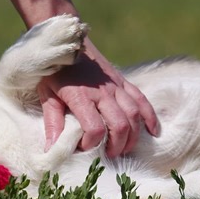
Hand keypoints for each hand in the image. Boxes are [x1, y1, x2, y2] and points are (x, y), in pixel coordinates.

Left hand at [38, 38, 158, 156]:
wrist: (67, 43)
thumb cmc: (54, 71)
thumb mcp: (46, 95)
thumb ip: (52, 122)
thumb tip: (50, 149)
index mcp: (81, 97)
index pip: (95, 128)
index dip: (91, 144)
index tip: (82, 148)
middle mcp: (102, 92)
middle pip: (121, 125)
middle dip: (117, 146)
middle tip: (108, 155)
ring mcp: (116, 86)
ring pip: (135, 115)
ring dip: (133, 136)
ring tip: (124, 149)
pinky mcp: (123, 81)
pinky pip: (142, 100)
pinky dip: (150, 117)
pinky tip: (153, 132)